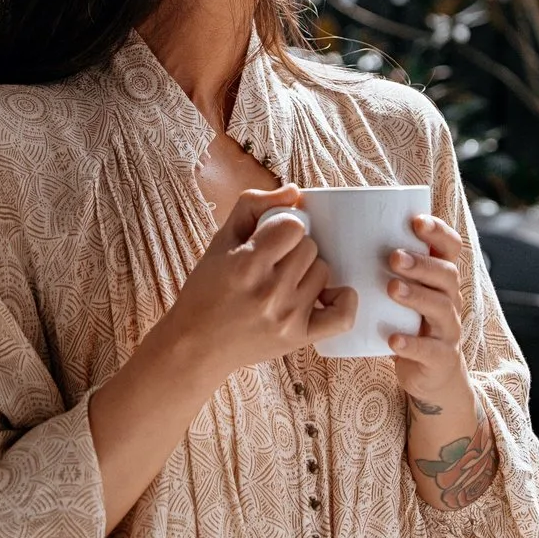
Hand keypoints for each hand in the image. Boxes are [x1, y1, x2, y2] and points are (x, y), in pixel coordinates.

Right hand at [142, 186, 357, 386]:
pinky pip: (342, 315)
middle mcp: (269, 291)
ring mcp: (286, 317)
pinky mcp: (298, 338)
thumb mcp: (220, 241)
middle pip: (310, 249)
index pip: (294, 226)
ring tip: (283, 284)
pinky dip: (342, 300)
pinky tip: (325, 296)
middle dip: (293, 251)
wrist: (195, 346)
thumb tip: (294, 192)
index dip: (283, 228)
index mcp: (247, 263)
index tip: (269, 240)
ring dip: (307, 274)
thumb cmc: (206, 291)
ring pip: (323, 272)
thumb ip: (253, 206)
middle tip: (272, 265)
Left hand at [383, 211, 472, 406]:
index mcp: (439, 278)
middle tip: (394, 257)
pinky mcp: (440, 358)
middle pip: (447, 274)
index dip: (438, 232)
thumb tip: (322, 246)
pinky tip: (393, 340)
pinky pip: (430, 350)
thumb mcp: (395, 293)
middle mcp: (449, 299)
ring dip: (417, 295)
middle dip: (422, 263)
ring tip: (392, 288)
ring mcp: (447, 329)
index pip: (450, 247)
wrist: (428, 373)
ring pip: (441, 307)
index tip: (415, 221)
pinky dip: (412, 344)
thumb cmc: (402, 321)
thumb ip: (371, 269)